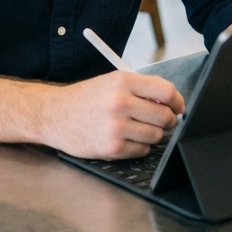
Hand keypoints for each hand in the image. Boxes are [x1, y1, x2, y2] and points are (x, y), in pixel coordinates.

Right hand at [41, 71, 183, 159]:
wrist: (54, 115)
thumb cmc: (84, 99)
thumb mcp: (110, 82)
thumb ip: (140, 89)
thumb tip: (171, 102)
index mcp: (122, 81)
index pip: (166, 91)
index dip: (177, 101)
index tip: (178, 107)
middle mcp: (120, 102)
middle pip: (165, 116)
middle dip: (167, 121)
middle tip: (160, 121)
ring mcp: (116, 126)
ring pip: (156, 136)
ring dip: (151, 134)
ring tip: (136, 128)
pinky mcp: (112, 147)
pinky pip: (142, 150)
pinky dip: (138, 147)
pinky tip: (124, 138)